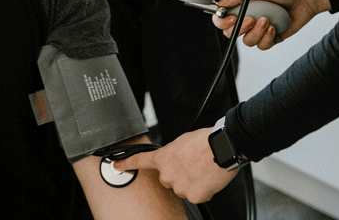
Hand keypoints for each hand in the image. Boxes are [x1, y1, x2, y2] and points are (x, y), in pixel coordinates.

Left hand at [112, 128, 238, 204]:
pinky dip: (201, 189)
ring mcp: (179, 187)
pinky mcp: (193, 196)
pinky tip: (207, 178)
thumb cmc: (205, 141)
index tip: (116, 166)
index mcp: (164, 157)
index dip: (126, 164)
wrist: (221, 148)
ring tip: (202, 168)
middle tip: (191, 164)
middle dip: (177, 174)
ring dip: (190, 182)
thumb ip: (172, 153)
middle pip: (167, 179)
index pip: (140, 161)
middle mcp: (168, 174)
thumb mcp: (182, 142)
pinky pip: (195, 195)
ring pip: (182, 188)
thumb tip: (174, 160)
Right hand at [213, 0, 328, 49]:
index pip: (221, 19)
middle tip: (252, 19)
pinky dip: (267, 38)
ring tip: (267, 20)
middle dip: (240, 28)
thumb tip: (222, 3)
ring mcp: (258, 31)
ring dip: (257, 32)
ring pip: (247, 41)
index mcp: (241, 7)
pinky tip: (274, 27)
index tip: (232, 18)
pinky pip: (262, 46)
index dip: (222, 22)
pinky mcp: (270, 39)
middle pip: (231, 34)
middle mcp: (247, 20)